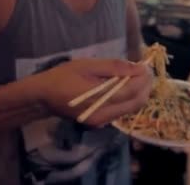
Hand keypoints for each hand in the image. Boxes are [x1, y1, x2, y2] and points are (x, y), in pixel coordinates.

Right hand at [35, 59, 151, 126]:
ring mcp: (102, 122)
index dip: (143, 78)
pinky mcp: (100, 123)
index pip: (131, 90)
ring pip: (131, 108)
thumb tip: (138, 67)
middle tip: (145, 70)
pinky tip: (125, 86)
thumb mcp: (87, 65)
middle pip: (136, 103)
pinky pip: (122, 111)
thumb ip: (113, 67)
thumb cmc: (62, 76)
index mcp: (99, 99)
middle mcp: (103, 115)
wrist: (43, 96)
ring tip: (136, 76)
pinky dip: (129, 98)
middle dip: (145, 86)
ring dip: (139, 92)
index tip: (146, 65)